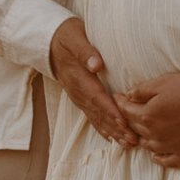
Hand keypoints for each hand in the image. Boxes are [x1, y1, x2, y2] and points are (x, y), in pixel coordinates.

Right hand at [49, 17, 136, 145]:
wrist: (48, 42)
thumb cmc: (65, 36)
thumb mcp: (74, 37)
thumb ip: (85, 51)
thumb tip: (96, 65)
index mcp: (78, 77)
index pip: (97, 97)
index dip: (110, 110)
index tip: (123, 122)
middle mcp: (78, 91)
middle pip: (99, 112)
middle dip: (116, 127)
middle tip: (132, 140)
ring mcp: (78, 97)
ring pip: (96, 118)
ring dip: (112, 132)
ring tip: (127, 143)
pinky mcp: (79, 98)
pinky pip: (91, 116)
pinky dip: (102, 128)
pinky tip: (112, 138)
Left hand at [117, 71, 179, 168]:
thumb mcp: (165, 82)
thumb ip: (142, 90)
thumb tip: (127, 95)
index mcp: (147, 116)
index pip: (126, 111)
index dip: (120, 102)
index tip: (117, 97)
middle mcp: (155, 135)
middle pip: (135, 129)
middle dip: (128, 119)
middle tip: (127, 113)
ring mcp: (170, 147)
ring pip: (148, 146)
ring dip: (142, 138)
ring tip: (142, 131)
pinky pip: (167, 161)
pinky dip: (159, 157)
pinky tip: (157, 153)